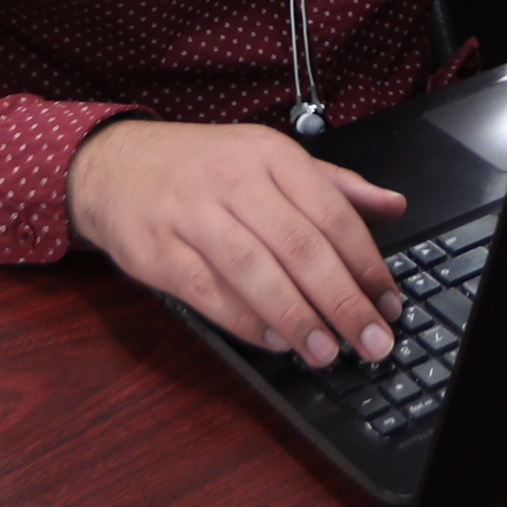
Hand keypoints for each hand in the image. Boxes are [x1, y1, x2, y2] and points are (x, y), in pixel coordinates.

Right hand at [65, 119, 401, 368]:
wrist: (112, 166)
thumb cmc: (201, 167)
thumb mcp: (268, 157)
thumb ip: (333, 185)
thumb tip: (393, 206)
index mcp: (269, 154)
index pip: (330, 211)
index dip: (366, 262)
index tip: (388, 302)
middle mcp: (232, 180)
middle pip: (298, 245)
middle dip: (342, 299)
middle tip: (371, 340)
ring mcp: (191, 215)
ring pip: (254, 271)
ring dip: (297, 318)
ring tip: (327, 352)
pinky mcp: (157, 251)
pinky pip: (209, 293)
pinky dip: (246, 322)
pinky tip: (276, 341)